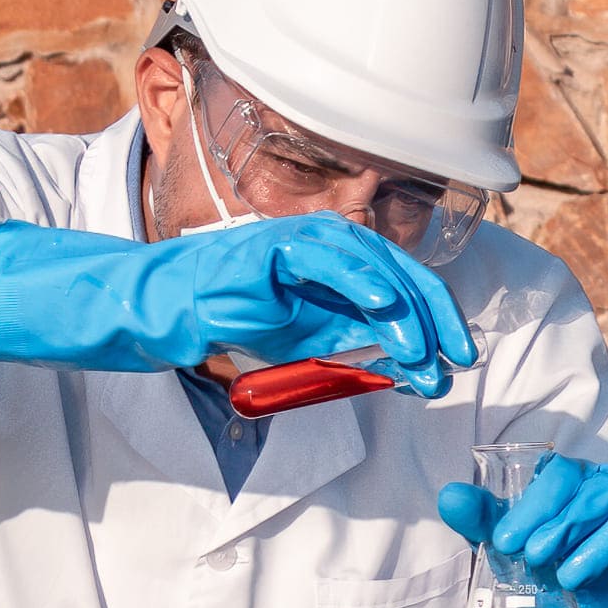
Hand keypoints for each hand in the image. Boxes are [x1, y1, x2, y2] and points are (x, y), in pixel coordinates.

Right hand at [0, 218, 476, 387]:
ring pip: (362, 257)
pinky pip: (317, 257)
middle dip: (430, 311)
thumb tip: (409, 366)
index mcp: (326, 266)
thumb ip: (347, 346)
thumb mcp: (298, 343)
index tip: (458, 355)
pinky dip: (354, 279)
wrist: (149, 315)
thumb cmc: (219, 324)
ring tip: (425, 345)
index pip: (395, 281)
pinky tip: (382, 307)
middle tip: (458, 354)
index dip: (432, 316)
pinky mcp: (260, 248)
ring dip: (399, 302)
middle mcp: (314, 245)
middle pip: (391, 264)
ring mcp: (287, 241)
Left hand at [434, 451, 607, 607]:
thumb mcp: (511, 538)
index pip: (562, 476)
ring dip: (600, 548)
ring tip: (570, 578)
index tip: (509, 543)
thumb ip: (483, 517)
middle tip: (536, 559)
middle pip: (598, 494)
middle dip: (566, 526)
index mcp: (580, 476)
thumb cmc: (547, 558)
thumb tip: (449, 496)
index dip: (536, 508)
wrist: (585, 604)